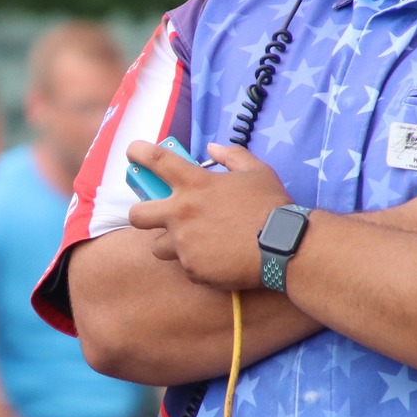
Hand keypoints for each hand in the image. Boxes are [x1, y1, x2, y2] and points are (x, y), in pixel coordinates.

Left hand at [125, 141, 293, 290]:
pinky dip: (197, 264)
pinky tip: (218, 260)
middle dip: (141, 214)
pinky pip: (186, 267)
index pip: (156, 160)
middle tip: (155, 216)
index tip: (132, 153)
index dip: (139, 153)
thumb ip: (230, 155)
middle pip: (136, 215)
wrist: (284, 246)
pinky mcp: (193, 269)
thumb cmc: (271, 205)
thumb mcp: (255, 171)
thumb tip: (211, 147)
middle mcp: (181, 213)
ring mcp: (184, 244)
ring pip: (158, 247)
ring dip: (170, 244)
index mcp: (195, 184)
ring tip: (194, 244)